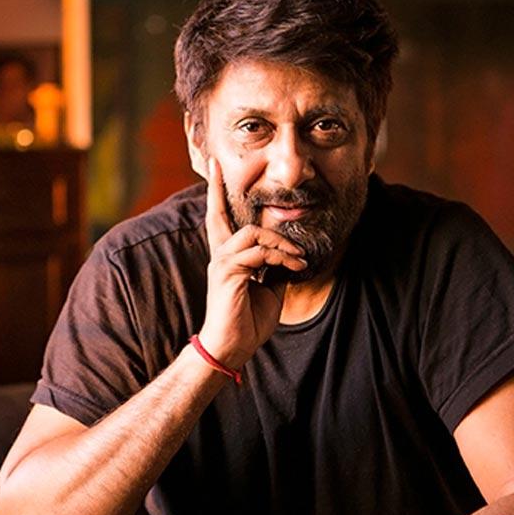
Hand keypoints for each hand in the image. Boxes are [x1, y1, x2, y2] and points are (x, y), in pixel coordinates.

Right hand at [198, 158, 306, 367]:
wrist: (231, 348)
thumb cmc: (247, 321)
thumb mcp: (269, 289)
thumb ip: (274, 268)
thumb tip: (289, 255)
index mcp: (228, 258)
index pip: (221, 221)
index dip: (217, 196)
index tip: (214, 171)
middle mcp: (220, 256)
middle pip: (217, 215)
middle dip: (216, 189)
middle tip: (216, 166)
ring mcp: (222, 264)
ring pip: (252, 233)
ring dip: (281, 242)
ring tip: (298, 257)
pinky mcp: (228, 274)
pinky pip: (259, 254)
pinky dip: (281, 257)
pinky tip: (295, 267)